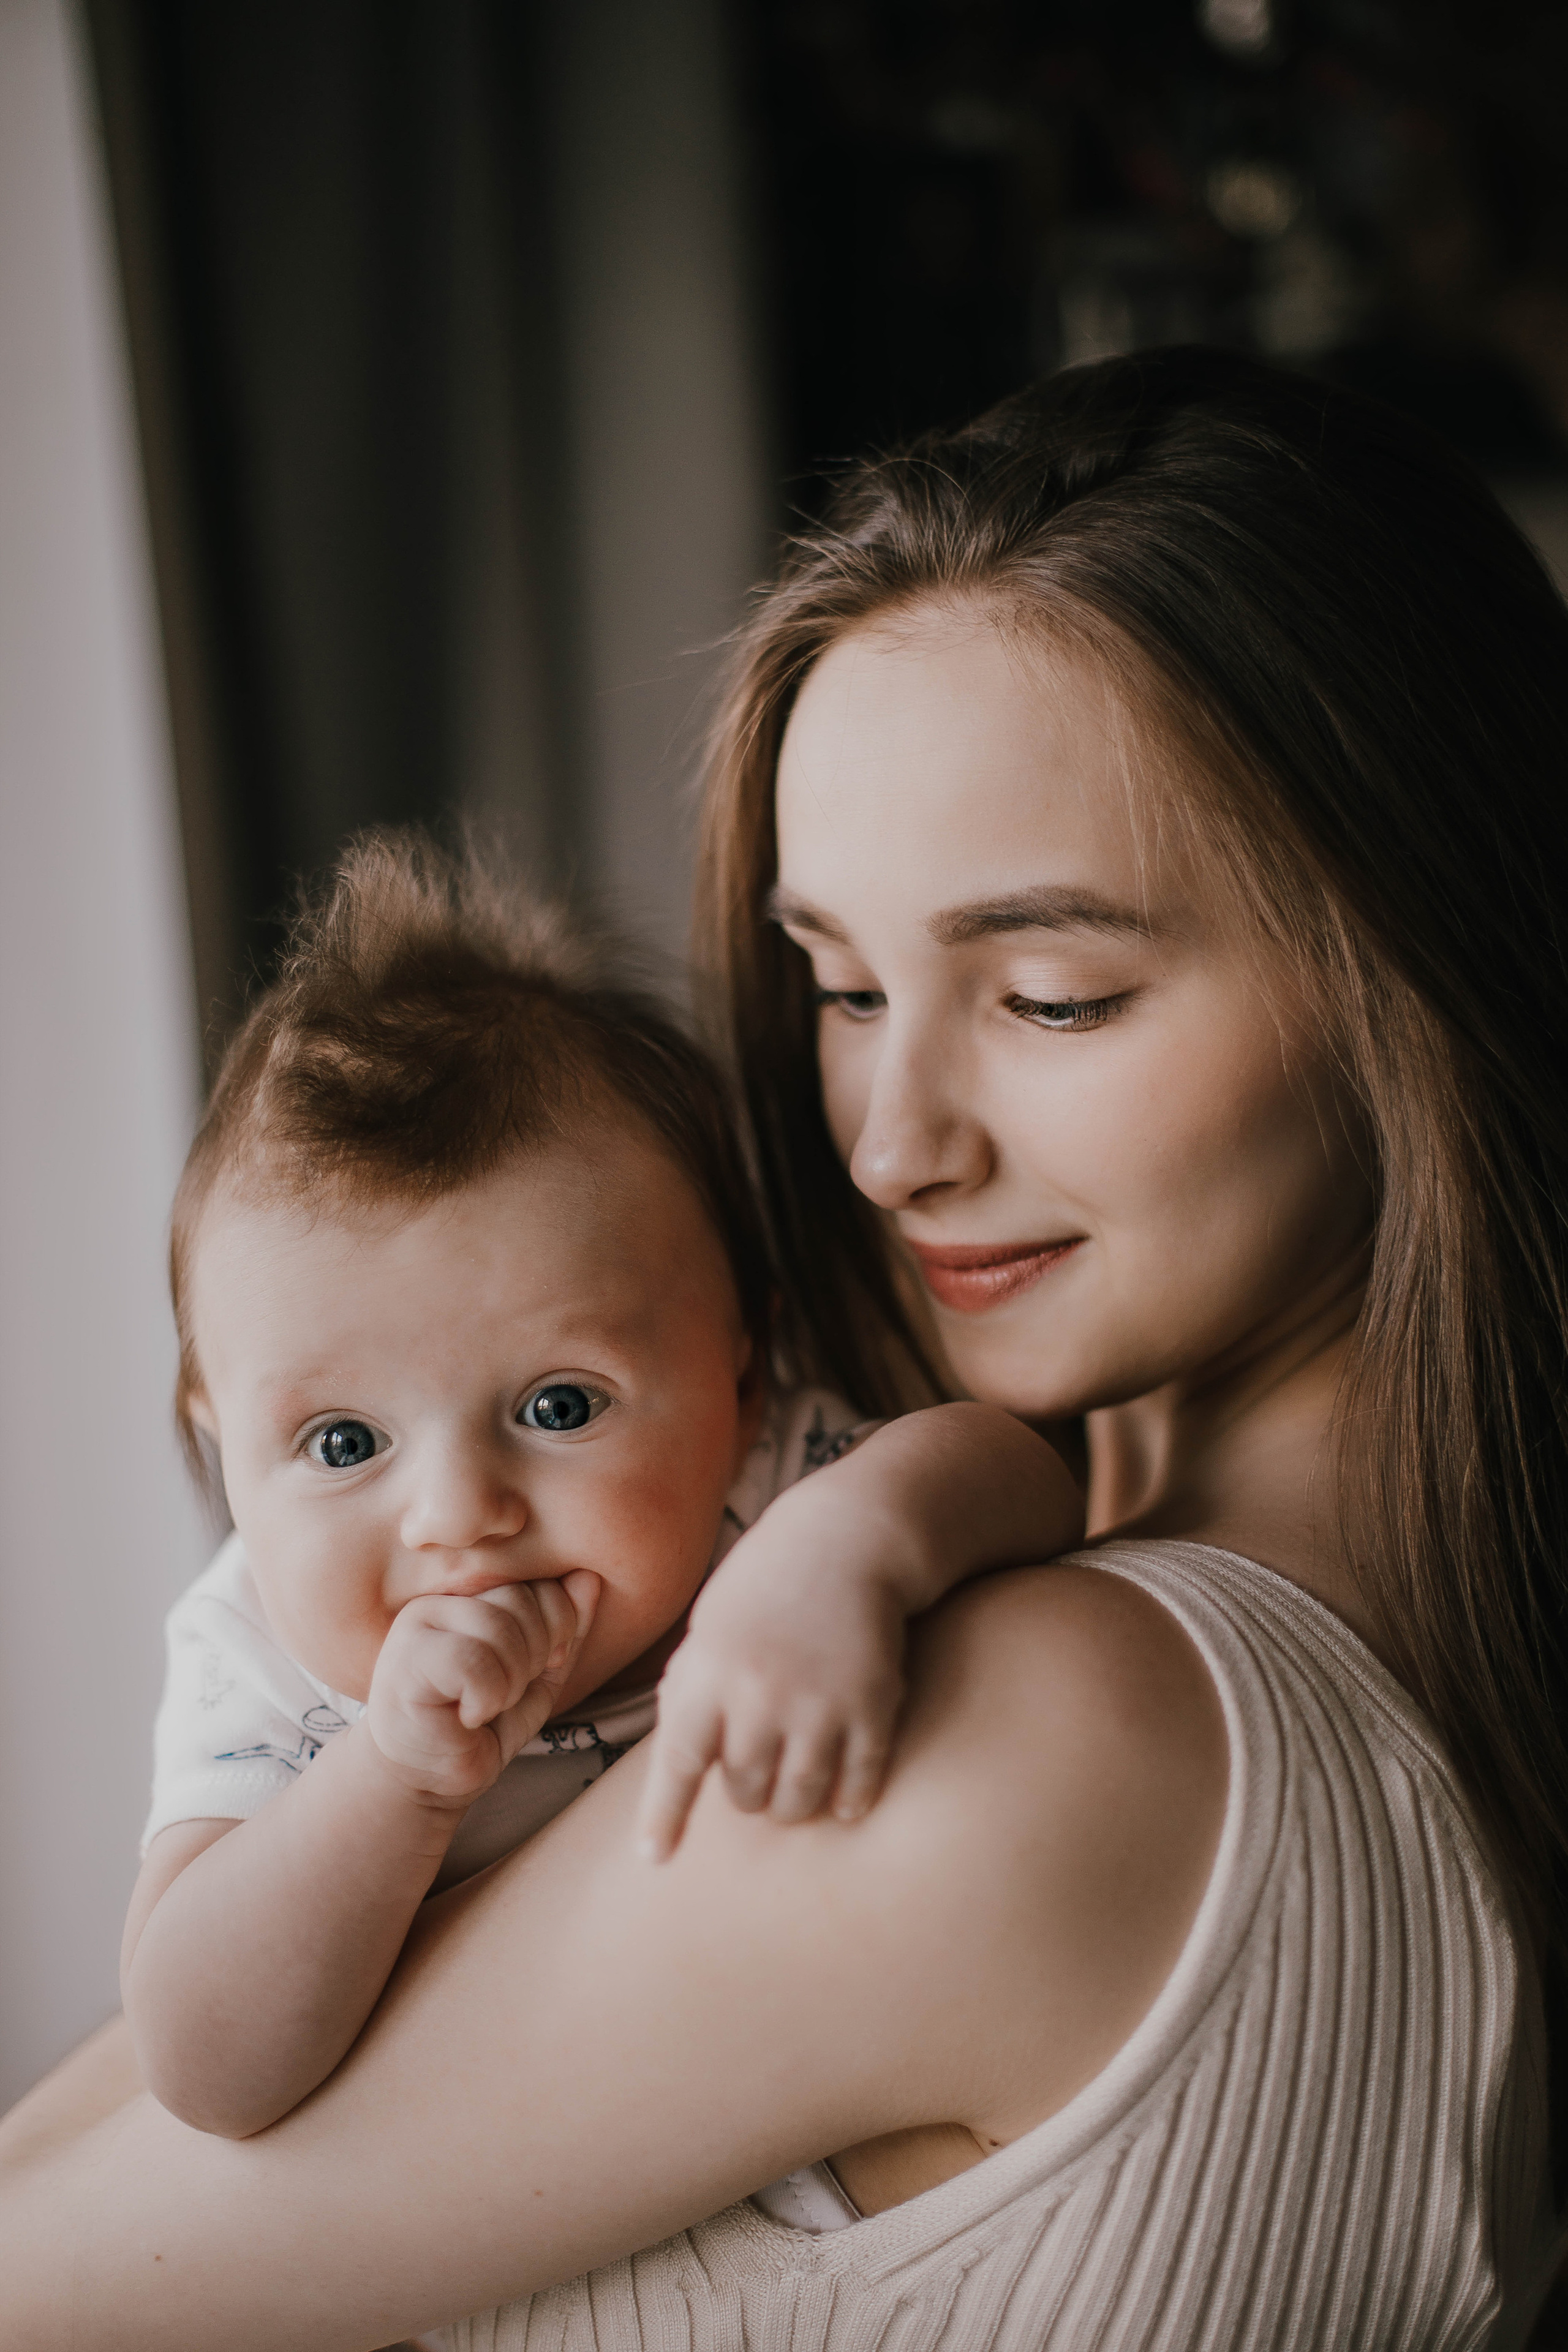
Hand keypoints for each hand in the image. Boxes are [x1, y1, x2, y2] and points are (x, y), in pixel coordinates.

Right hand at [366, 1571, 599, 1805]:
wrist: (428, 1782)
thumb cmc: (481, 1727)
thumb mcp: (539, 1673)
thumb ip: (565, 1626)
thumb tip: (588, 1576)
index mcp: (469, 1594)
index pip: (538, 1581)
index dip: (558, 1627)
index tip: (539, 1669)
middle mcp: (438, 1599)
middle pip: (520, 1600)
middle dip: (534, 1658)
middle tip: (505, 1695)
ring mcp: (416, 1627)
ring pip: (498, 1629)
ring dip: (509, 1683)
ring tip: (484, 1706)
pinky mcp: (406, 1663)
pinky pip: (474, 1662)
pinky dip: (486, 1700)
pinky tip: (465, 1718)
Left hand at [635, 1478, 906, 1861]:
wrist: (845, 1540)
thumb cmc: (765, 1588)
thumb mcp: (708, 1629)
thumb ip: (690, 1694)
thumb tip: (681, 1764)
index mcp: (708, 1671)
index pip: (679, 1760)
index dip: (664, 1813)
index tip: (653, 1857)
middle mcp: (758, 1693)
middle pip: (744, 1791)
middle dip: (747, 1795)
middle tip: (757, 1774)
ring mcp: (818, 1702)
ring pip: (798, 1800)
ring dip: (793, 1807)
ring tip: (794, 1793)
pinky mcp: (872, 1707)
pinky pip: (857, 1784)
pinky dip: (849, 1802)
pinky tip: (845, 1801)